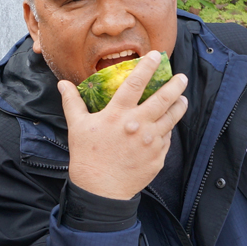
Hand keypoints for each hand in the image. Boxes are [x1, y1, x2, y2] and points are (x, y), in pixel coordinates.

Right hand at [60, 50, 188, 199]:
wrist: (101, 190)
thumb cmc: (87, 157)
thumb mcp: (77, 126)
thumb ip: (72, 102)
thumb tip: (63, 83)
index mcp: (118, 114)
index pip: (136, 83)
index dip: (148, 67)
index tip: (158, 56)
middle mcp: (138, 125)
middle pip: (162, 99)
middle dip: (175, 85)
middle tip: (182, 77)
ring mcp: (151, 142)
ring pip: (171, 118)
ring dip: (179, 106)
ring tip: (183, 98)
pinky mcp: (158, 156)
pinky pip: (166, 139)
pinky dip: (168, 130)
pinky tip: (169, 125)